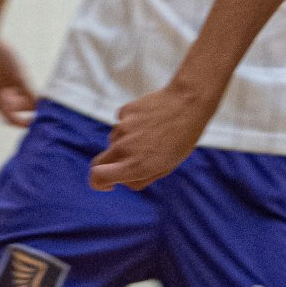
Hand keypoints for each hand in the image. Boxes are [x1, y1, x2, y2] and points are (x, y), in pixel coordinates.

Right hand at [0, 12, 36, 126]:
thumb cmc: (2, 59)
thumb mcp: (20, 78)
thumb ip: (29, 95)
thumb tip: (38, 108)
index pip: (8, 119)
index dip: (22, 122)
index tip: (33, 121)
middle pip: (4, 107)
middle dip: (19, 107)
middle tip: (32, 102)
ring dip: (12, 95)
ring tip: (24, 88)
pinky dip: (5, 85)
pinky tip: (12, 74)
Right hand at [90, 86, 211, 191]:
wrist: (188, 103)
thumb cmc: (182, 138)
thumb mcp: (167, 167)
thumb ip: (142, 178)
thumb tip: (124, 180)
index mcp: (135, 165)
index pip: (97, 177)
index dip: (99, 184)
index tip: (109, 184)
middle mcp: (124, 147)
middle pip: (98, 162)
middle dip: (108, 166)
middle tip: (128, 162)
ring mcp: (122, 127)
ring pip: (114, 142)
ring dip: (126, 144)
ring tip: (151, 136)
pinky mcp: (124, 112)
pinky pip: (122, 124)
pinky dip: (131, 126)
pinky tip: (150, 121)